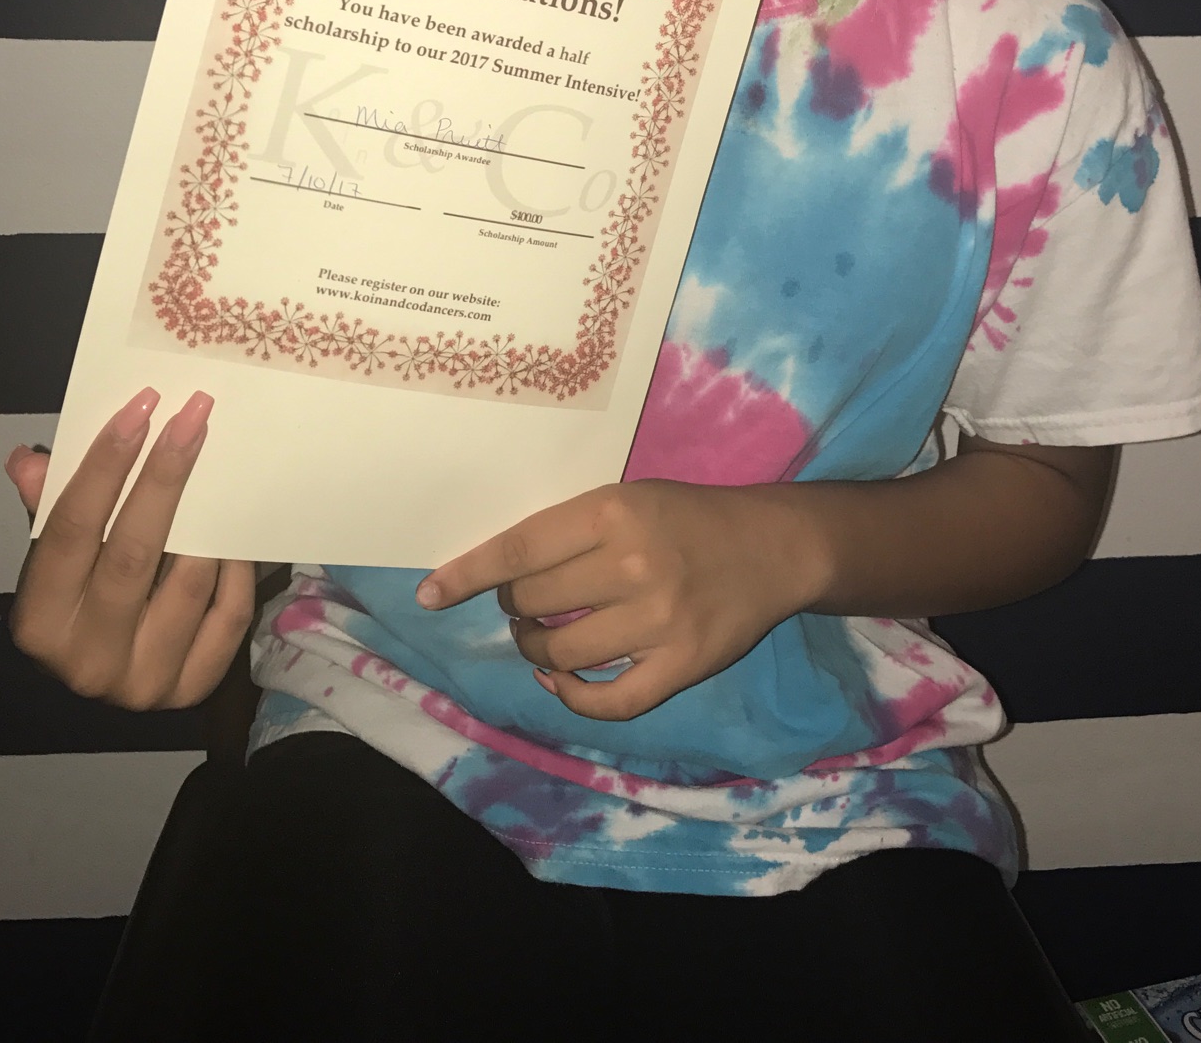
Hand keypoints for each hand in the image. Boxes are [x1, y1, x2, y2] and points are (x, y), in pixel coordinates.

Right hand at [5, 387, 254, 711]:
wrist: (108, 672)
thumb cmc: (79, 598)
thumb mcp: (55, 558)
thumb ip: (50, 507)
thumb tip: (30, 459)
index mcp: (40, 622)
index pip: (73, 530)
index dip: (105, 466)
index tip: (142, 407)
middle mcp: (87, 659)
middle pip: (134, 554)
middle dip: (165, 476)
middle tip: (195, 415)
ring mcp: (144, 681)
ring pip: (189, 583)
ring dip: (207, 522)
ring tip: (221, 467)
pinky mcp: (193, 687)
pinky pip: (229, 612)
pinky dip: (235, 567)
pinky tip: (232, 533)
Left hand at [417, 480, 822, 722]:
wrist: (772, 547)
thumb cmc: (688, 516)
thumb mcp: (629, 498)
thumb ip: (571, 531)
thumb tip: (500, 576)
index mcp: (614, 513)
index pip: (519, 549)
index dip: (467, 574)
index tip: (429, 594)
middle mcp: (632, 565)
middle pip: (534, 603)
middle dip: (516, 610)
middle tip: (526, 607)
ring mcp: (658, 621)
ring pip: (561, 653)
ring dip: (538, 652)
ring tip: (543, 641)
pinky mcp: (682, 666)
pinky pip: (608, 701)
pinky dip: (574, 697)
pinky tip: (565, 681)